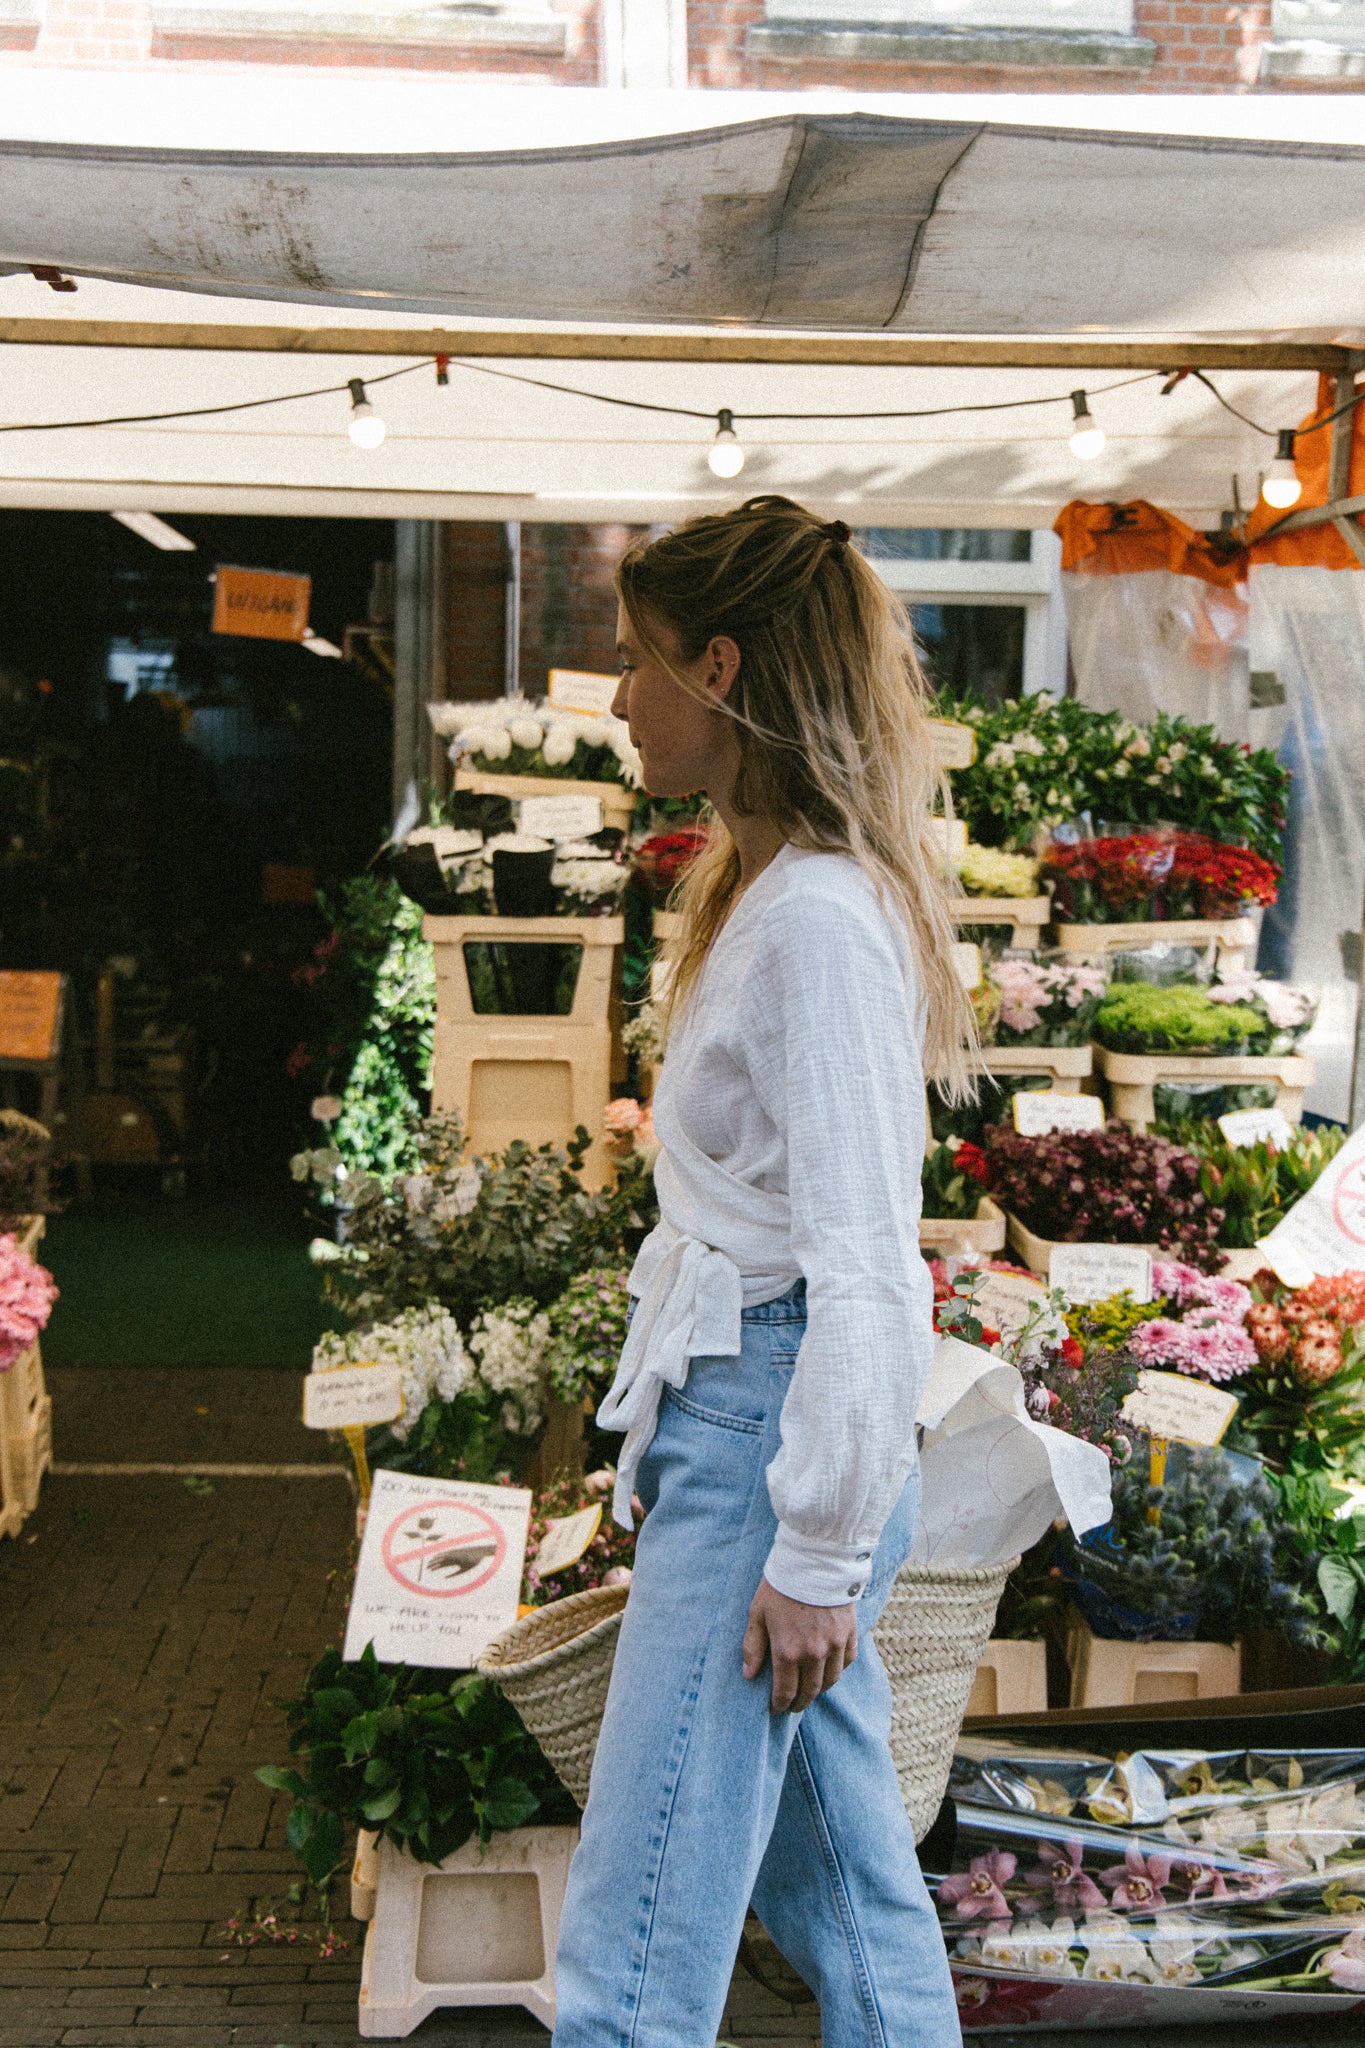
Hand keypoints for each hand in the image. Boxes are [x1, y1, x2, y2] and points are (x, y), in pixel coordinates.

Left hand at [742, 1579, 857, 1714]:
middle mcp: (813, 1654)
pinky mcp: (849, 1633)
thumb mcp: (758, 1613)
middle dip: (800, 1703)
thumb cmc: (780, 1585)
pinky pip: (847, 1661)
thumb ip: (753, 1646)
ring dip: (820, 1690)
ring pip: (831, 1680)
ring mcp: (834, 1644)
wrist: (813, 1560)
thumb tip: (748, 1675)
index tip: (775, 1709)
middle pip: (810, 1691)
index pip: (785, 1691)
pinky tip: (830, 1669)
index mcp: (788, 1651)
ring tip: (811, 1691)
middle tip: (793, 1706)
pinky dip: (838, 1670)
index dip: (780, 1704)